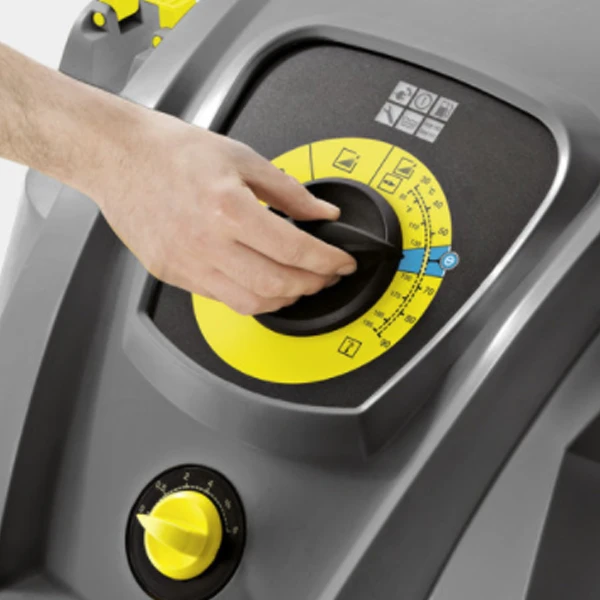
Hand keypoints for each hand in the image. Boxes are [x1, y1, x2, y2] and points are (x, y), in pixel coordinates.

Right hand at [92, 110, 356, 314]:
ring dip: (285, 298)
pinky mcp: (173, 275)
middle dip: (313, 284)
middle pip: (277, 284)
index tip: (342, 263)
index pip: (295, 249)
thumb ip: (289, 191)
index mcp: (228, 207)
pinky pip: (222, 300)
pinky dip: (252, 297)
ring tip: (300, 284)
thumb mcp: (242, 157)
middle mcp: (207, 242)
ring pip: (251, 302)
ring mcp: (187, 264)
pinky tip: (263, 284)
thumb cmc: (172, 151)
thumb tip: (321, 213)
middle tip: (326, 275)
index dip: (328, 261)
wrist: (119, 157)